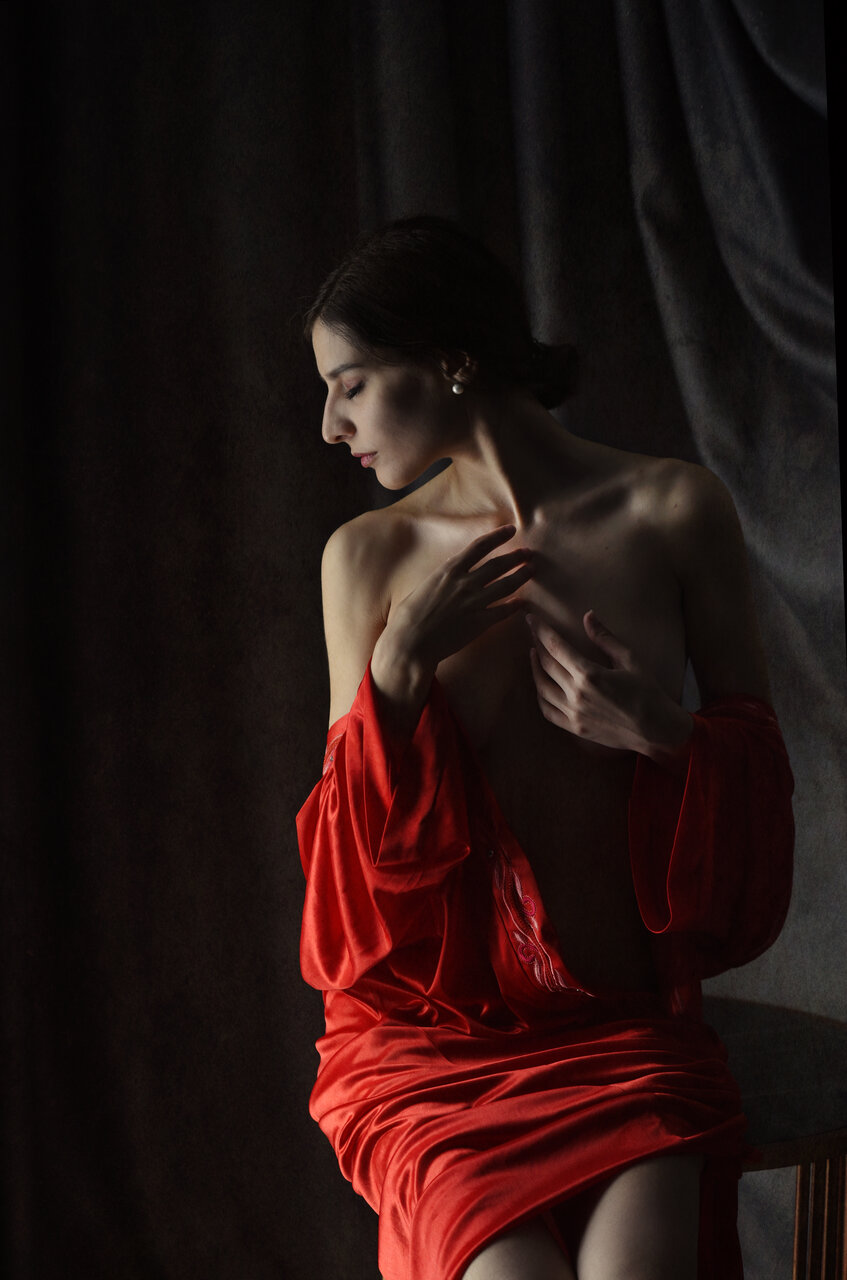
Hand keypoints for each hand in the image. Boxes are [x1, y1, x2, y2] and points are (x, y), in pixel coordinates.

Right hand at [371, 524, 532, 719]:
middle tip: (529, 552)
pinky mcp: (479, 623)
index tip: (511, 529)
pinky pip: (503, 612)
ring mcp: (474, 603)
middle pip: (498, 565)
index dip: (497, 536)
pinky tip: (523, 603)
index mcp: (449, 570)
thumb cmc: (409, 616)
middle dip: (516, 556)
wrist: (411, 642)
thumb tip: (450, 576)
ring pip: (506, 585)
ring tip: (532, 570)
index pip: (479, 547)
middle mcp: (464, 583)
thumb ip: (442, 579)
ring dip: (521, 576)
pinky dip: (515, 606)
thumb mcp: (425, 586)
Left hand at [527, 609, 691, 765]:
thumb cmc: (646, 692)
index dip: (541, 630)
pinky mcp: (575, 728)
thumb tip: (588, 616)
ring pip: (542, 687)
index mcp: (589, 674)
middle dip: (537, 643)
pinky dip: (540, 695)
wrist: (656, 729)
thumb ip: (605, 638)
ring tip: (534, 654)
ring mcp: (573, 713)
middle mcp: (576, 694)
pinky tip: (541, 684)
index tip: (531, 619)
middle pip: (546, 664)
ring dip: (534, 668)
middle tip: (533, 631)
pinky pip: (547, 711)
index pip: (556, 646)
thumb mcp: (630, 659)